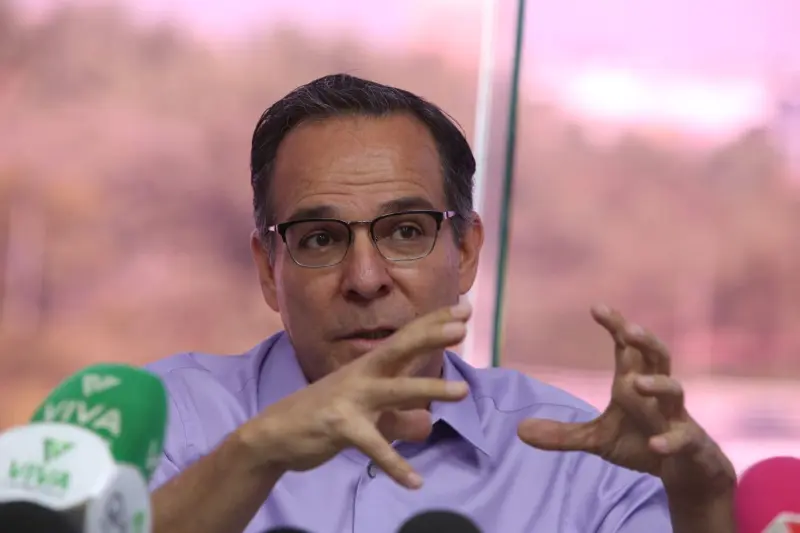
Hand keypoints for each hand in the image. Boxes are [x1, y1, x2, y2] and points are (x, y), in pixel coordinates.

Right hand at [237, 303, 471, 489]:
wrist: (275, 434)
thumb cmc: (323, 415)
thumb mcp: (366, 414)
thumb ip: (399, 417)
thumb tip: (428, 425)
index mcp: (369, 368)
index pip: (405, 340)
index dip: (432, 324)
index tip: (463, 309)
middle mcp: (362, 376)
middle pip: (400, 349)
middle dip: (430, 337)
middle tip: (461, 328)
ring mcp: (351, 399)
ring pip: (395, 391)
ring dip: (429, 389)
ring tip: (463, 392)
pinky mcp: (340, 427)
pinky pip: (374, 446)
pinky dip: (395, 464)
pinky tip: (415, 482)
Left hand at [517, 305, 735, 501]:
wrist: (686, 472)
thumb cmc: (642, 442)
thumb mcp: (597, 439)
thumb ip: (562, 433)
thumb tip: (519, 430)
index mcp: (634, 384)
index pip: (627, 348)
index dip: (617, 326)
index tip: (597, 307)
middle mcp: (657, 394)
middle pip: (658, 357)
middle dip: (645, 341)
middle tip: (629, 329)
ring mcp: (676, 416)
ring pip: (674, 390)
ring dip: (658, 384)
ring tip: (636, 383)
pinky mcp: (690, 443)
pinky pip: (684, 437)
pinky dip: (670, 440)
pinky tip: (656, 444)